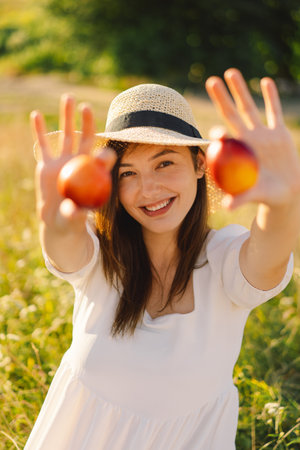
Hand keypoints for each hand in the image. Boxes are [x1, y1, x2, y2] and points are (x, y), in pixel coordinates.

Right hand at [31, 95, 114, 230]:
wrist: (57, 221)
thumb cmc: (72, 221)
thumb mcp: (74, 218)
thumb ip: (75, 212)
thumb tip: (77, 209)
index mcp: (92, 174)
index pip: (101, 159)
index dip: (103, 154)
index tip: (105, 154)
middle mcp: (79, 163)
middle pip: (85, 138)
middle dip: (86, 122)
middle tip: (86, 106)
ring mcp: (63, 161)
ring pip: (66, 135)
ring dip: (67, 117)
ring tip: (68, 98)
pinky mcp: (47, 164)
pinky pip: (43, 145)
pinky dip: (40, 130)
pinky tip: (38, 115)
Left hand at [205, 68, 299, 209]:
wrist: (284, 191)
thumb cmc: (264, 195)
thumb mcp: (254, 195)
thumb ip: (241, 198)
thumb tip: (227, 207)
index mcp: (237, 153)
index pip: (225, 139)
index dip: (220, 133)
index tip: (217, 130)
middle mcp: (246, 139)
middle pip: (231, 114)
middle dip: (221, 98)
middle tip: (211, 81)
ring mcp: (261, 133)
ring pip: (249, 107)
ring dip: (241, 90)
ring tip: (231, 72)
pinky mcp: (278, 132)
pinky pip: (273, 112)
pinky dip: (271, 98)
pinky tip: (265, 82)